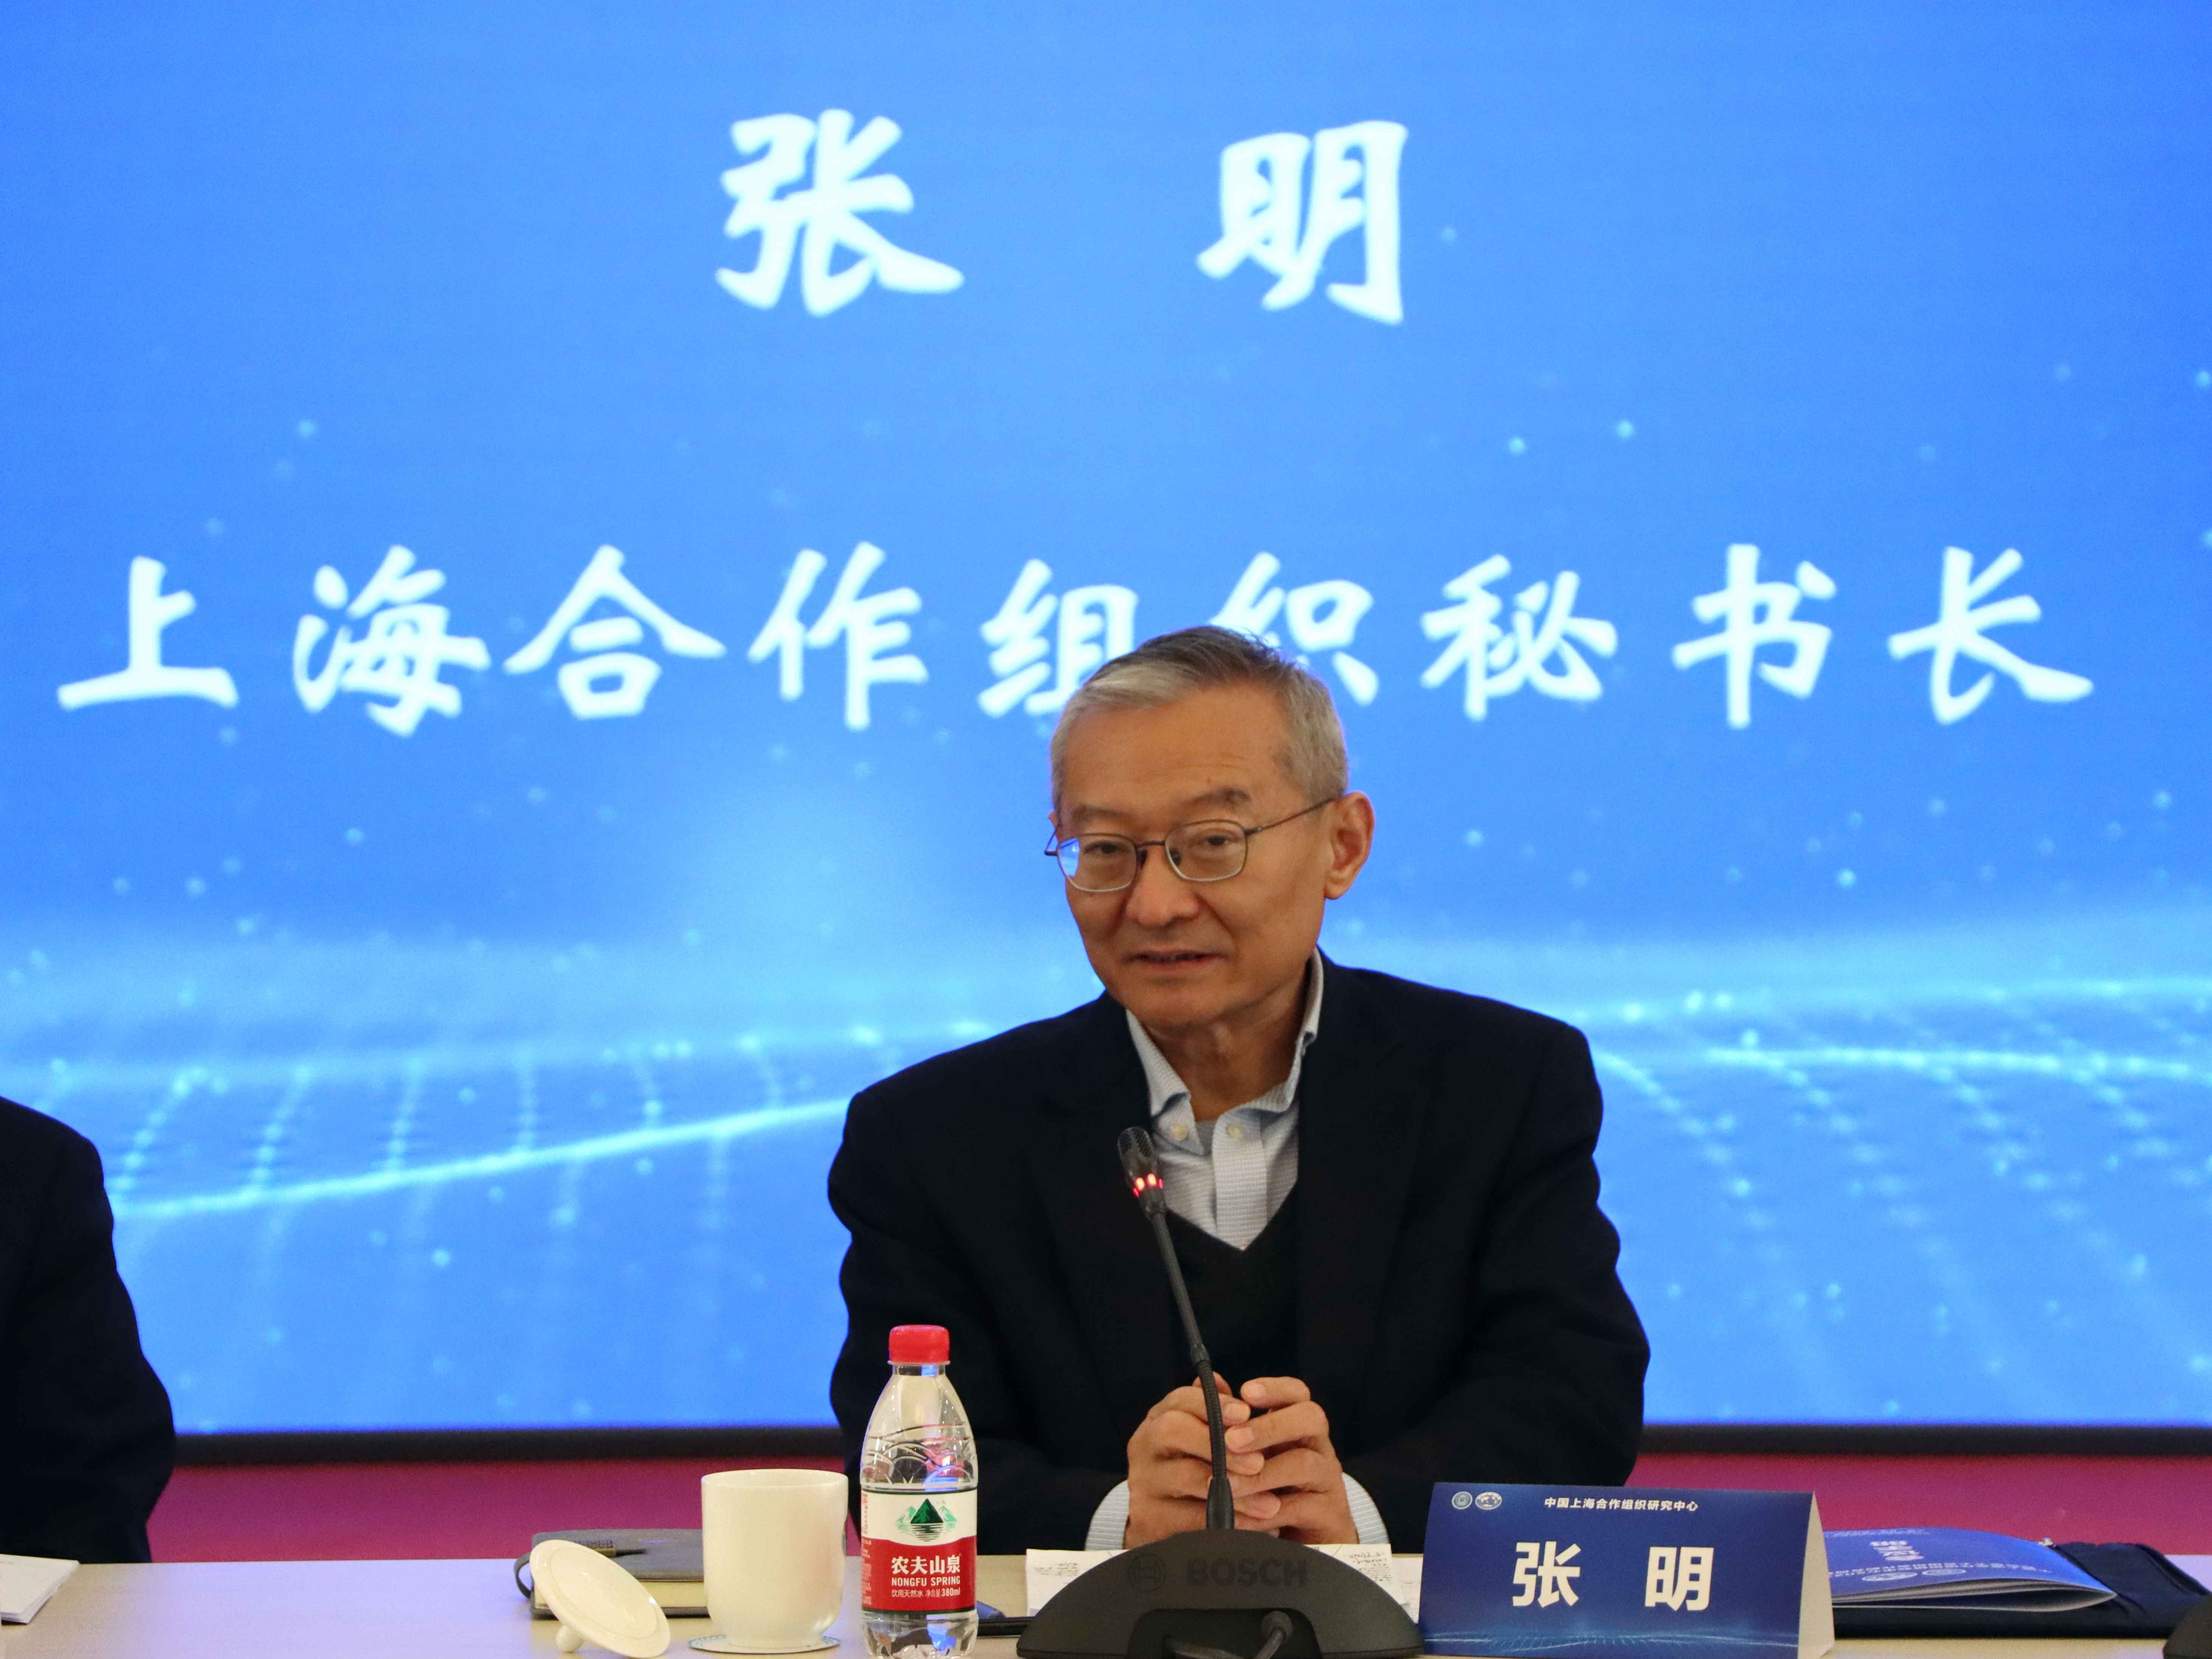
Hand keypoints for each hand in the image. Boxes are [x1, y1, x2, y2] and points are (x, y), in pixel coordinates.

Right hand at [1124, 1374, 1264, 1545]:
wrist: (1159, 1523)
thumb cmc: (1194, 1470)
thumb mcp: (1201, 1439)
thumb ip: (1213, 1414)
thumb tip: (1220, 1381)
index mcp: (1159, 1419)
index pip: (1181, 1399)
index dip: (1215, 1404)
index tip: (1246, 1413)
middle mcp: (1144, 1445)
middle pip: (1172, 1429)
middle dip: (1218, 1443)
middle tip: (1258, 1463)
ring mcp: (1142, 1482)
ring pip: (1184, 1476)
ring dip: (1232, 1489)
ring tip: (1270, 1503)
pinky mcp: (1147, 1518)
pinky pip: (1189, 1520)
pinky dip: (1226, 1523)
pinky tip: (1256, 1526)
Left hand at [1220, 1376, 1356, 1544]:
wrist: (1303, 1542)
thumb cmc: (1273, 1490)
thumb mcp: (1254, 1455)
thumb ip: (1232, 1421)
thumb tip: (1205, 1383)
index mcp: (1299, 1426)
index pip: (1296, 1394)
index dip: (1274, 1389)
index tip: (1245, 1391)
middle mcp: (1319, 1447)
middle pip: (1309, 1418)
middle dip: (1269, 1426)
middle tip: (1231, 1440)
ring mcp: (1328, 1480)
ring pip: (1304, 1463)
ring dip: (1262, 1473)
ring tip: (1227, 1485)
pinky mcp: (1330, 1514)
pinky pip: (1302, 1508)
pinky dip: (1268, 1512)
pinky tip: (1241, 1519)